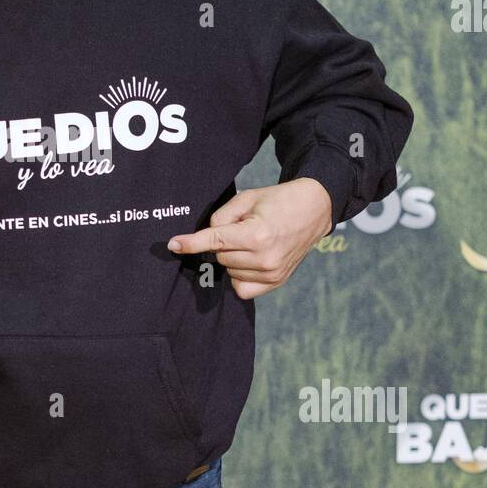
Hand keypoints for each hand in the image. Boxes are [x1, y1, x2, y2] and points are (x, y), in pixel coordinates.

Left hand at [166, 178, 332, 300]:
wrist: (313, 210)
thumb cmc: (277, 200)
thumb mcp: (246, 199)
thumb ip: (221, 217)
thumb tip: (205, 239)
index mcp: (256, 235)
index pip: (214, 241)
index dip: (191, 243)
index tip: (173, 245)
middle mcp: (264, 259)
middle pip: (221, 256)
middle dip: (223, 243)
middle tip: (242, 228)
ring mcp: (272, 274)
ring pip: (230, 272)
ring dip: (233, 258)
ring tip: (252, 241)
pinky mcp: (276, 282)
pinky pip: (242, 289)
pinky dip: (240, 276)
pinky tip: (249, 261)